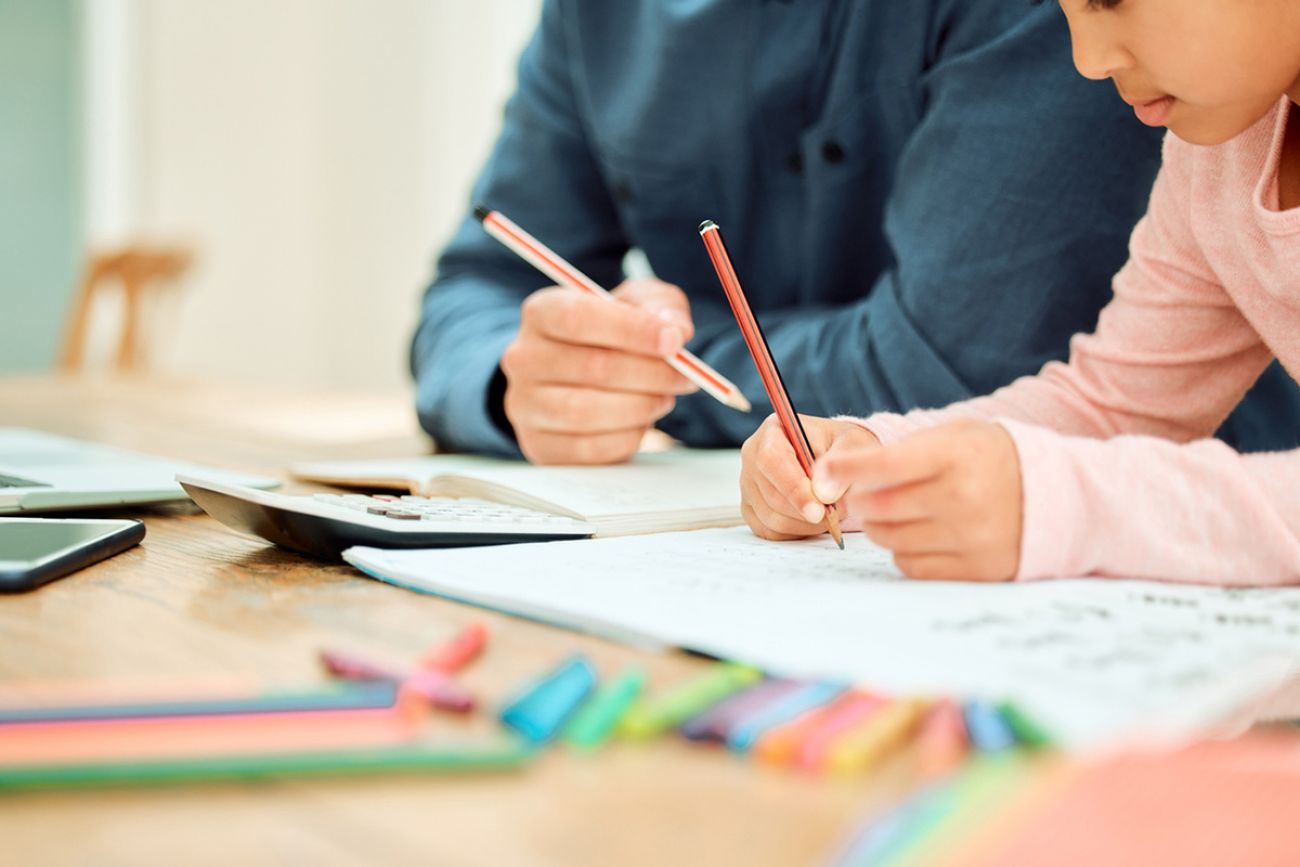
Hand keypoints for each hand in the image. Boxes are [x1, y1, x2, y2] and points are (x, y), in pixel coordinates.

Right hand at [501, 278, 698, 464]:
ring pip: (587, 412)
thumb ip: (660, 306)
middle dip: (650, 374)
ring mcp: (525, 406)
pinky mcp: (540, 446)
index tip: (674, 341)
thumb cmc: (612, 333)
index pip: (578, 318)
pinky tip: (641, 422)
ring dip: (640, 407)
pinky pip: (590, 448)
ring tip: (664, 398)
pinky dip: (627, 437)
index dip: (631, 330)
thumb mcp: (639, 303)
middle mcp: (523, 358)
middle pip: (590, 367)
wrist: (582, 376)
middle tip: (685, 377)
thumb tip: (674, 330)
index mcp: (541, 311)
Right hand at [740, 414, 878, 539]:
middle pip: (771, 493)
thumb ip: (839, 464)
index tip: (819, 511)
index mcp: (773, 431)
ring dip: (804, 523)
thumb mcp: (852, 443)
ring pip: (770, 517)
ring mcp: (748, 483)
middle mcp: (753, 455)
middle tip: (836, 513)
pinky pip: (769, 530)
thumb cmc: (840, 447)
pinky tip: (812, 521)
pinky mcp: (750, 507)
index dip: (794, 488)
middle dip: (806, 511)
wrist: (835, 460)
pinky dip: (795, 532)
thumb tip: (823, 493)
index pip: (772, 460)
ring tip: (829, 514)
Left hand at [812, 419, 1022, 581]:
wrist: (1061, 496)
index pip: (882, 464)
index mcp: (956, 455)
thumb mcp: (956, 435)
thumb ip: (899, 450)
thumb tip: (833, 475)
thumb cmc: (995, 458)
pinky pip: (910, 565)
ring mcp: (970, 538)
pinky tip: (921, 533)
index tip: (819, 473)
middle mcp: (962, 498)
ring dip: (882, 525)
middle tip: (870, 491)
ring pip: (888, 538)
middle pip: (877, 507)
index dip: (844, 469)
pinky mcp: (975, 570)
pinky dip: (904, 550)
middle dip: (862, 498)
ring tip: (902, 510)